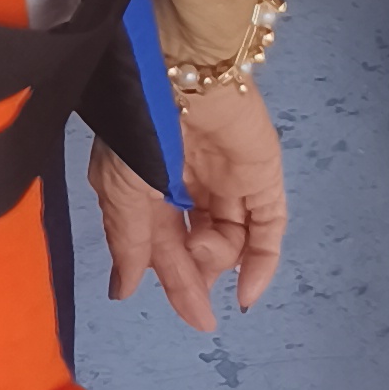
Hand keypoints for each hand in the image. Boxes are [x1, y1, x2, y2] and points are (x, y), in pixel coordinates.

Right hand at [89, 80, 285, 328]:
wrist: (183, 69)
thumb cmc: (142, 125)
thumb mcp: (121, 189)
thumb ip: (129, 242)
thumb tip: (122, 290)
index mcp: (152, 184)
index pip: (164, 244)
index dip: (174, 283)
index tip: (189, 320)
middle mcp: (192, 184)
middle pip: (199, 246)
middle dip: (196, 275)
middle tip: (198, 301)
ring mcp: (230, 180)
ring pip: (232, 242)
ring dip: (218, 260)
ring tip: (205, 248)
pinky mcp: (262, 175)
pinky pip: (268, 227)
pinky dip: (262, 263)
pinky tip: (249, 291)